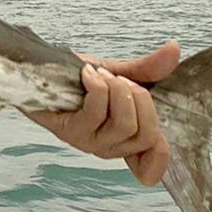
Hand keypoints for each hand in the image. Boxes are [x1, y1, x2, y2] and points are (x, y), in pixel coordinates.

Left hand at [26, 41, 179, 186]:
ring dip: (117, 91)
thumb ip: (146, 69)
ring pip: (124, 124)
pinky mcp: (70, 132)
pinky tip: (88, 75)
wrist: (38, 70)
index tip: (160, 134)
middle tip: (121, 80)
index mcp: (126, 138)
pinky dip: (97, 88)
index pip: (152, 161)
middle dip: (140, 99)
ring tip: (102, 76)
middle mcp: (110, 147)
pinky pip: (96, 112)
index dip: (161, 157)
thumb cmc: (77, 78)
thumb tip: (174, 49)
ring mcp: (89, 142)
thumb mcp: (116, 72)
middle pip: (146, 134)